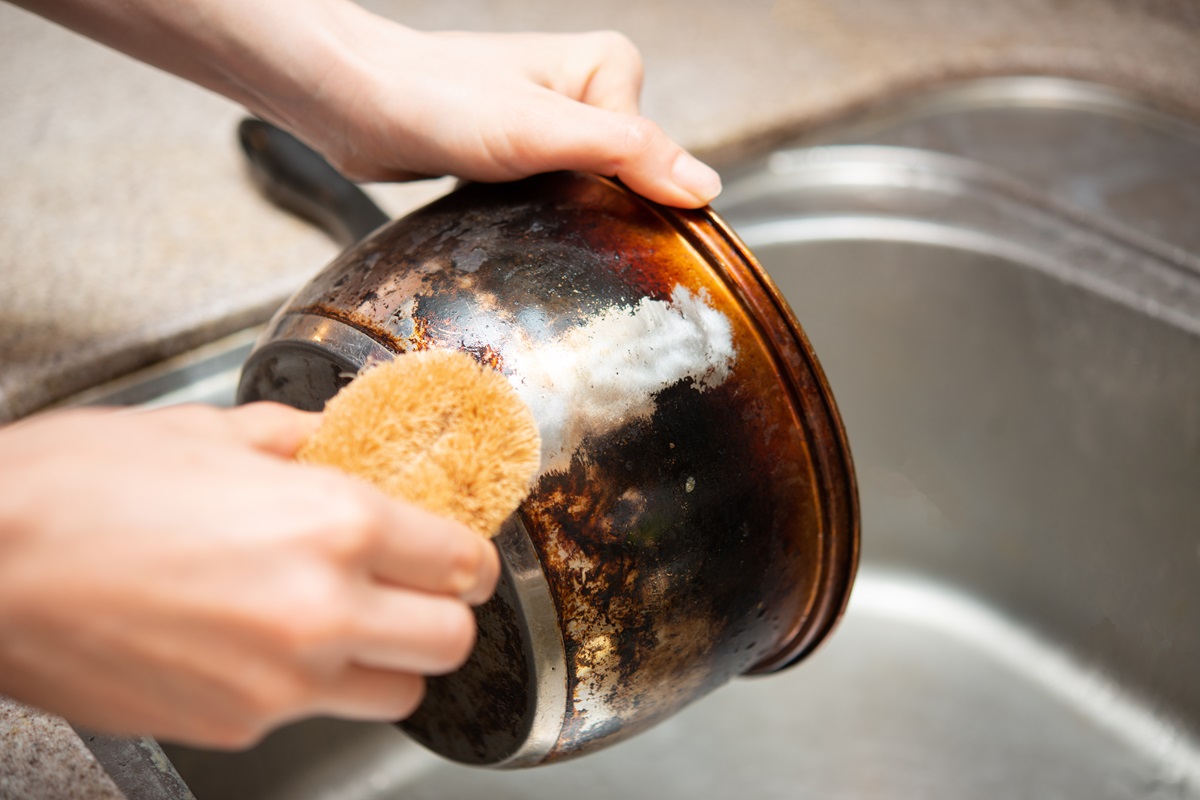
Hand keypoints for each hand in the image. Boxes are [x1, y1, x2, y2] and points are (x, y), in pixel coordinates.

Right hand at [0, 403, 499, 747]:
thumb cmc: (79, 486)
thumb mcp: (210, 431)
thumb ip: (305, 440)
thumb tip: (350, 442)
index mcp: (333, 525)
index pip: (462, 562)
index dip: (470, 555)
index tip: (459, 551)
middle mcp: (321, 613)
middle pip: (451, 640)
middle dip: (443, 611)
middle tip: (414, 585)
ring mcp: (279, 684)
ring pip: (396, 694)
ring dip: (389, 659)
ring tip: (345, 620)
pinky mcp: (233, 728)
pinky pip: (311, 714)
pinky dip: (310, 685)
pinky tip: (261, 640)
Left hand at [273, 23, 724, 207]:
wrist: (352, 103)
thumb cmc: (435, 100)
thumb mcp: (543, 131)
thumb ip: (628, 153)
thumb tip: (703, 188)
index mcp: (609, 69)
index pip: (656, 158)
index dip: (627, 197)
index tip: (578, 206)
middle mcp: (585, 93)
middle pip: (627, 180)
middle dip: (594, 211)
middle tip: (540, 211)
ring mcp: (552, 124)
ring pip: (590, 193)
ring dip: (564, 218)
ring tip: (520, 212)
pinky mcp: (520, 154)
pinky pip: (555, 198)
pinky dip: (540, 218)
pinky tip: (513, 219)